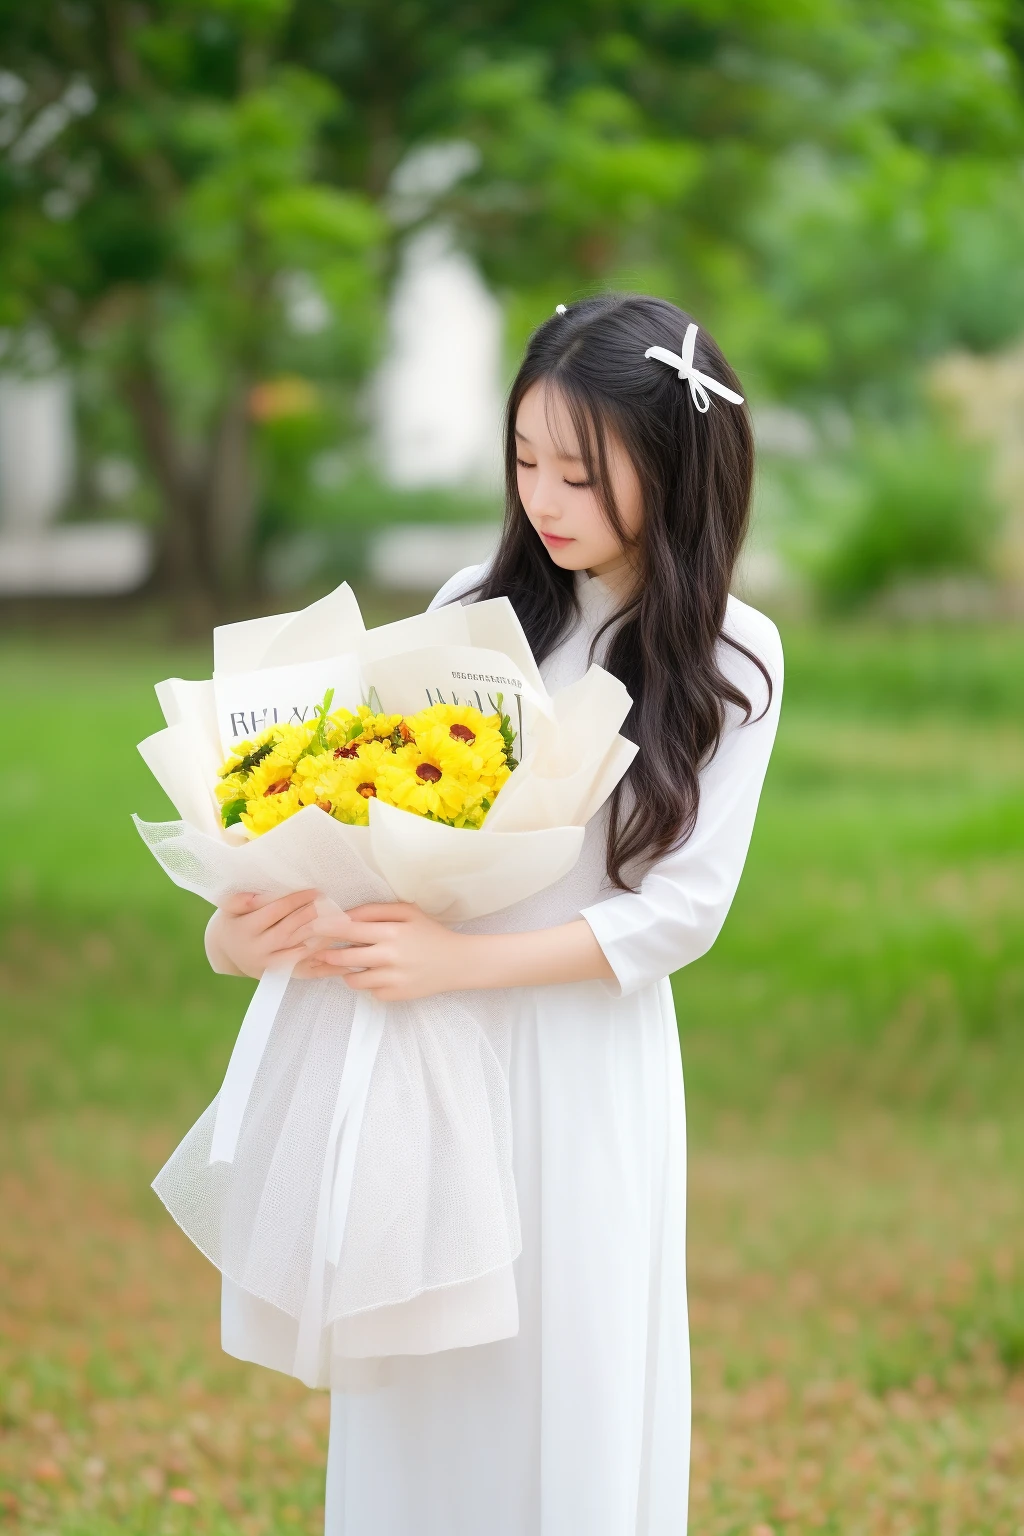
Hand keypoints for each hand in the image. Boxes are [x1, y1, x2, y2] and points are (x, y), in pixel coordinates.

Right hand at [209, 890, 320, 979]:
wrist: (226, 952)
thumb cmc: (233, 922)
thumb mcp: (229, 910)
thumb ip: (239, 901)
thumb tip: (255, 895)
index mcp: (245, 930)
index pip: (274, 912)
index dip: (295, 900)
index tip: (314, 890)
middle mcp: (256, 949)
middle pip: (287, 931)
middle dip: (308, 916)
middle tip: (326, 903)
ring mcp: (266, 964)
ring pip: (295, 949)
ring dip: (316, 936)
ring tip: (333, 921)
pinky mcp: (275, 973)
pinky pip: (298, 965)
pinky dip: (314, 955)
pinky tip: (329, 944)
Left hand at [304, 903, 466, 1001]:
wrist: (458, 963)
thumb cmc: (430, 934)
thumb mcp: (408, 912)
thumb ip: (376, 910)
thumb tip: (346, 915)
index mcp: (392, 932)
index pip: (349, 930)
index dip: (328, 929)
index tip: (313, 928)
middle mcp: (390, 957)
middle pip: (345, 958)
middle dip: (328, 955)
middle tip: (320, 952)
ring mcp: (393, 979)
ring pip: (353, 980)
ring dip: (347, 972)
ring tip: (353, 964)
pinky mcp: (396, 996)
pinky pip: (370, 991)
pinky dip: (370, 984)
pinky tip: (379, 975)